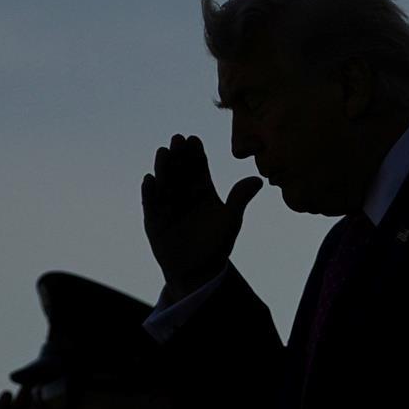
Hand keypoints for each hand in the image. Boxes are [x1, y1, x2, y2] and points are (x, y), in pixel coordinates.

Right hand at [141, 134, 262, 300]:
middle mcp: (184, 193)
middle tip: (178, 139)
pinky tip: (150, 180)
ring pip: (164, 182)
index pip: (199, 168)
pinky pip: (151, 203)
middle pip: (180, 170)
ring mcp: (168, 205)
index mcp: (203, 190)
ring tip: (163, 153)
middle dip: (179, 155)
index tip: (194, 139)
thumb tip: (258, 180)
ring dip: (163, 167)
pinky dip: (150, 192)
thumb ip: (240, 199)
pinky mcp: (154, 219)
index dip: (196, 154)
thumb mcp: (231, 220)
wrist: (199, 270)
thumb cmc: (217, 244)